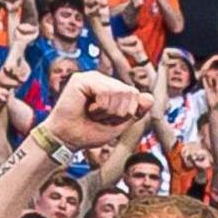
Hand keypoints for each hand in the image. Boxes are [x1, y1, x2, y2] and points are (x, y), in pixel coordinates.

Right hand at [32, 70, 150, 153]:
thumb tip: (149, 97)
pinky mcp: (81, 79)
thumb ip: (136, 111)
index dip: (128, 113)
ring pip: (120, 92)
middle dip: (119, 113)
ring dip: (109, 111)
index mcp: (112, 88)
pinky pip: (106, 93)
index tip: (110, 120)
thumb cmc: (90, 132)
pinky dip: (101, 108)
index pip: (136, 95)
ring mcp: (92, 77)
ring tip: (94, 114)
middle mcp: (103, 80)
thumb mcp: (121, 124)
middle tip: (100, 117)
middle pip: (131, 93)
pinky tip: (88, 109)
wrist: (68, 139)